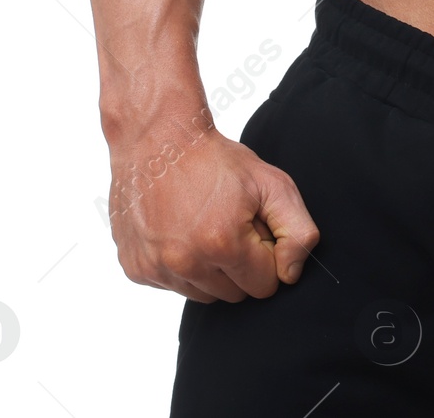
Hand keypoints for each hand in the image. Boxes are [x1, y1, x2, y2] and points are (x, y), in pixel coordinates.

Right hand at [107, 122, 320, 303]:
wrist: (157, 139)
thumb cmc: (215, 159)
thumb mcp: (272, 182)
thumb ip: (297, 231)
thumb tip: (291, 273)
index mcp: (223, 244)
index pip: (265, 285)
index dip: (266, 254)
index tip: (254, 227)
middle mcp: (185, 263)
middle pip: (234, 294)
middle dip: (240, 265)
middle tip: (230, 224)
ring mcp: (155, 268)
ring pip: (203, 294)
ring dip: (210, 269)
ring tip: (204, 226)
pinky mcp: (136, 269)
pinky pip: (174, 286)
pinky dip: (181, 266)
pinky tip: (179, 231)